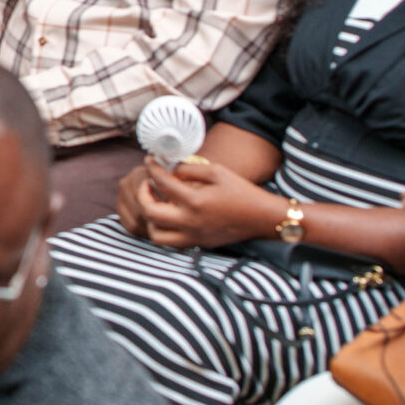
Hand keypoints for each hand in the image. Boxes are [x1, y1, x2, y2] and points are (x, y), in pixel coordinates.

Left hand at [120, 157, 282, 251]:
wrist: (261, 217)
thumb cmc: (241, 191)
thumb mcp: (217, 172)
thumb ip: (190, 169)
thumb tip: (170, 170)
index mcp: (195, 201)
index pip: (162, 183)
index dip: (152, 169)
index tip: (149, 161)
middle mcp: (190, 221)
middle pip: (150, 212)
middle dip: (142, 195)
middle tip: (147, 184)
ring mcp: (192, 236)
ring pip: (155, 235)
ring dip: (150, 218)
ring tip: (156, 203)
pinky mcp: (197, 244)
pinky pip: (170, 243)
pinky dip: (163, 230)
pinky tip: (168, 217)